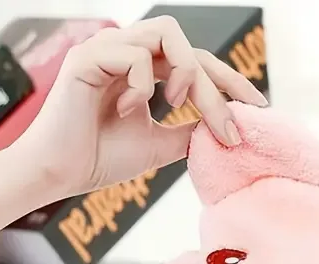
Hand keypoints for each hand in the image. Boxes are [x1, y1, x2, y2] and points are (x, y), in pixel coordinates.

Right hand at [15, 16, 267, 198]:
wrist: (60, 174)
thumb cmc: (101, 158)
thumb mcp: (160, 144)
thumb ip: (189, 131)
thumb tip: (226, 129)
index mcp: (144, 70)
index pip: (197, 62)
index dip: (230, 80)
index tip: (258, 106)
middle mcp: (127, 52)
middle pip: (190, 48)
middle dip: (218, 85)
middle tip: (231, 126)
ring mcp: (107, 49)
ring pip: (167, 35)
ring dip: (185, 74)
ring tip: (176, 106)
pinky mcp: (88, 57)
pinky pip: (135, 54)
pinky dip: (144, 84)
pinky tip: (130, 111)